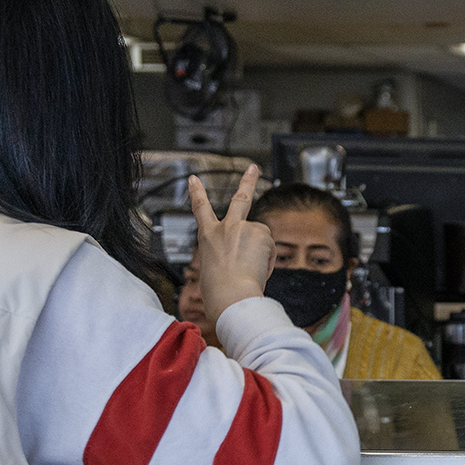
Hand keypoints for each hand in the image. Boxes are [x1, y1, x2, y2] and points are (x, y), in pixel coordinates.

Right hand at [189, 167, 273, 327]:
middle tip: (253, 167)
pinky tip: (258, 269)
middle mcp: (225, 228)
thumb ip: (224, 262)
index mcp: (207, 238)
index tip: (194, 179)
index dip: (197, 193)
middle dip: (247, 181)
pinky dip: (268, 260)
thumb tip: (240, 265)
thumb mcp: (212, 274)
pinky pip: (270, 248)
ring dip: (261, 253)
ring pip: (261, 238)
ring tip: (251, 270)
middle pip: (240, 199)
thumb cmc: (219, 294)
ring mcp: (243, 228)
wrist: (230, 296)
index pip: (200, 210)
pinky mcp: (260, 232)